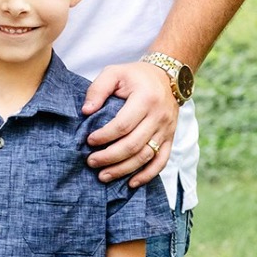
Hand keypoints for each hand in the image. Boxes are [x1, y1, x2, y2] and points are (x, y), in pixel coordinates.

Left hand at [82, 61, 179, 186]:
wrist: (167, 77)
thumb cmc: (135, 76)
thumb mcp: (114, 72)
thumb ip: (98, 89)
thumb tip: (86, 111)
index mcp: (145, 98)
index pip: (123, 125)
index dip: (104, 136)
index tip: (88, 141)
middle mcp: (159, 116)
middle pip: (134, 144)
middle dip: (110, 157)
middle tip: (91, 162)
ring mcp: (166, 130)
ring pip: (146, 156)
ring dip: (124, 170)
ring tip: (103, 175)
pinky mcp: (170, 138)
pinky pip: (161, 161)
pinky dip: (147, 175)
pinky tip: (131, 183)